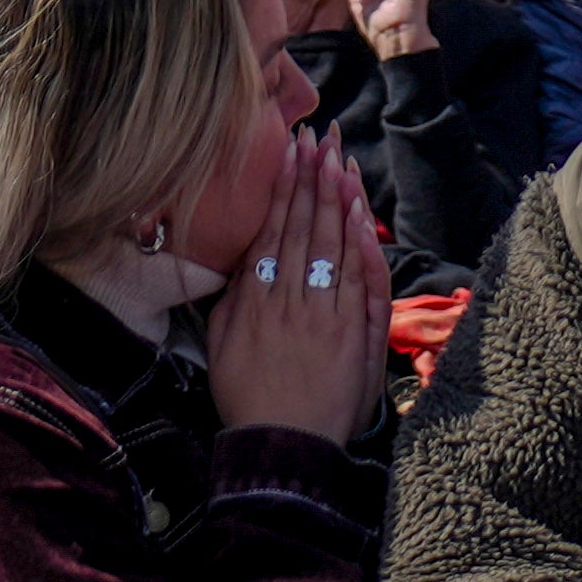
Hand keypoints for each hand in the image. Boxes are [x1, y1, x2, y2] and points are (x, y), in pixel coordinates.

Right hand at [203, 130, 387, 439]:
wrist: (284, 443)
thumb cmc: (248, 398)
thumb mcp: (221, 347)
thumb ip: (232, 301)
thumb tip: (244, 263)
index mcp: (253, 301)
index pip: (272, 231)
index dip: (283, 189)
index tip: (290, 153)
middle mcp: (288, 300)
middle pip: (303, 228)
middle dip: (312, 179)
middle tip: (318, 138)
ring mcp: (323, 314)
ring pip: (331, 246)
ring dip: (336, 199)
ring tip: (339, 159)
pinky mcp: (351, 331)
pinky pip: (357, 278)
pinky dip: (360, 243)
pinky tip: (360, 213)